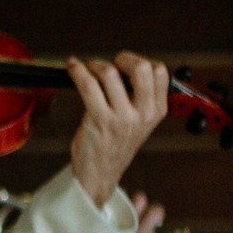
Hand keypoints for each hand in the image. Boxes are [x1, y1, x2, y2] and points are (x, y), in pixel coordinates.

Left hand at [66, 50, 167, 208]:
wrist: (100, 174)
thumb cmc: (114, 144)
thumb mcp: (139, 122)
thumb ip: (139, 97)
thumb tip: (122, 66)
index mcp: (157, 111)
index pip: (159, 72)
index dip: (140, 61)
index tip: (125, 65)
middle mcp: (143, 114)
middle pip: (141, 67)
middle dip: (122, 58)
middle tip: (109, 64)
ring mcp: (122, 118)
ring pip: (110, 73)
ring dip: (95, 65)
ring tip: (87, 69)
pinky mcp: (99, 120)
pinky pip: (87, 85)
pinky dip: (78, 71)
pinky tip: (73, 68)